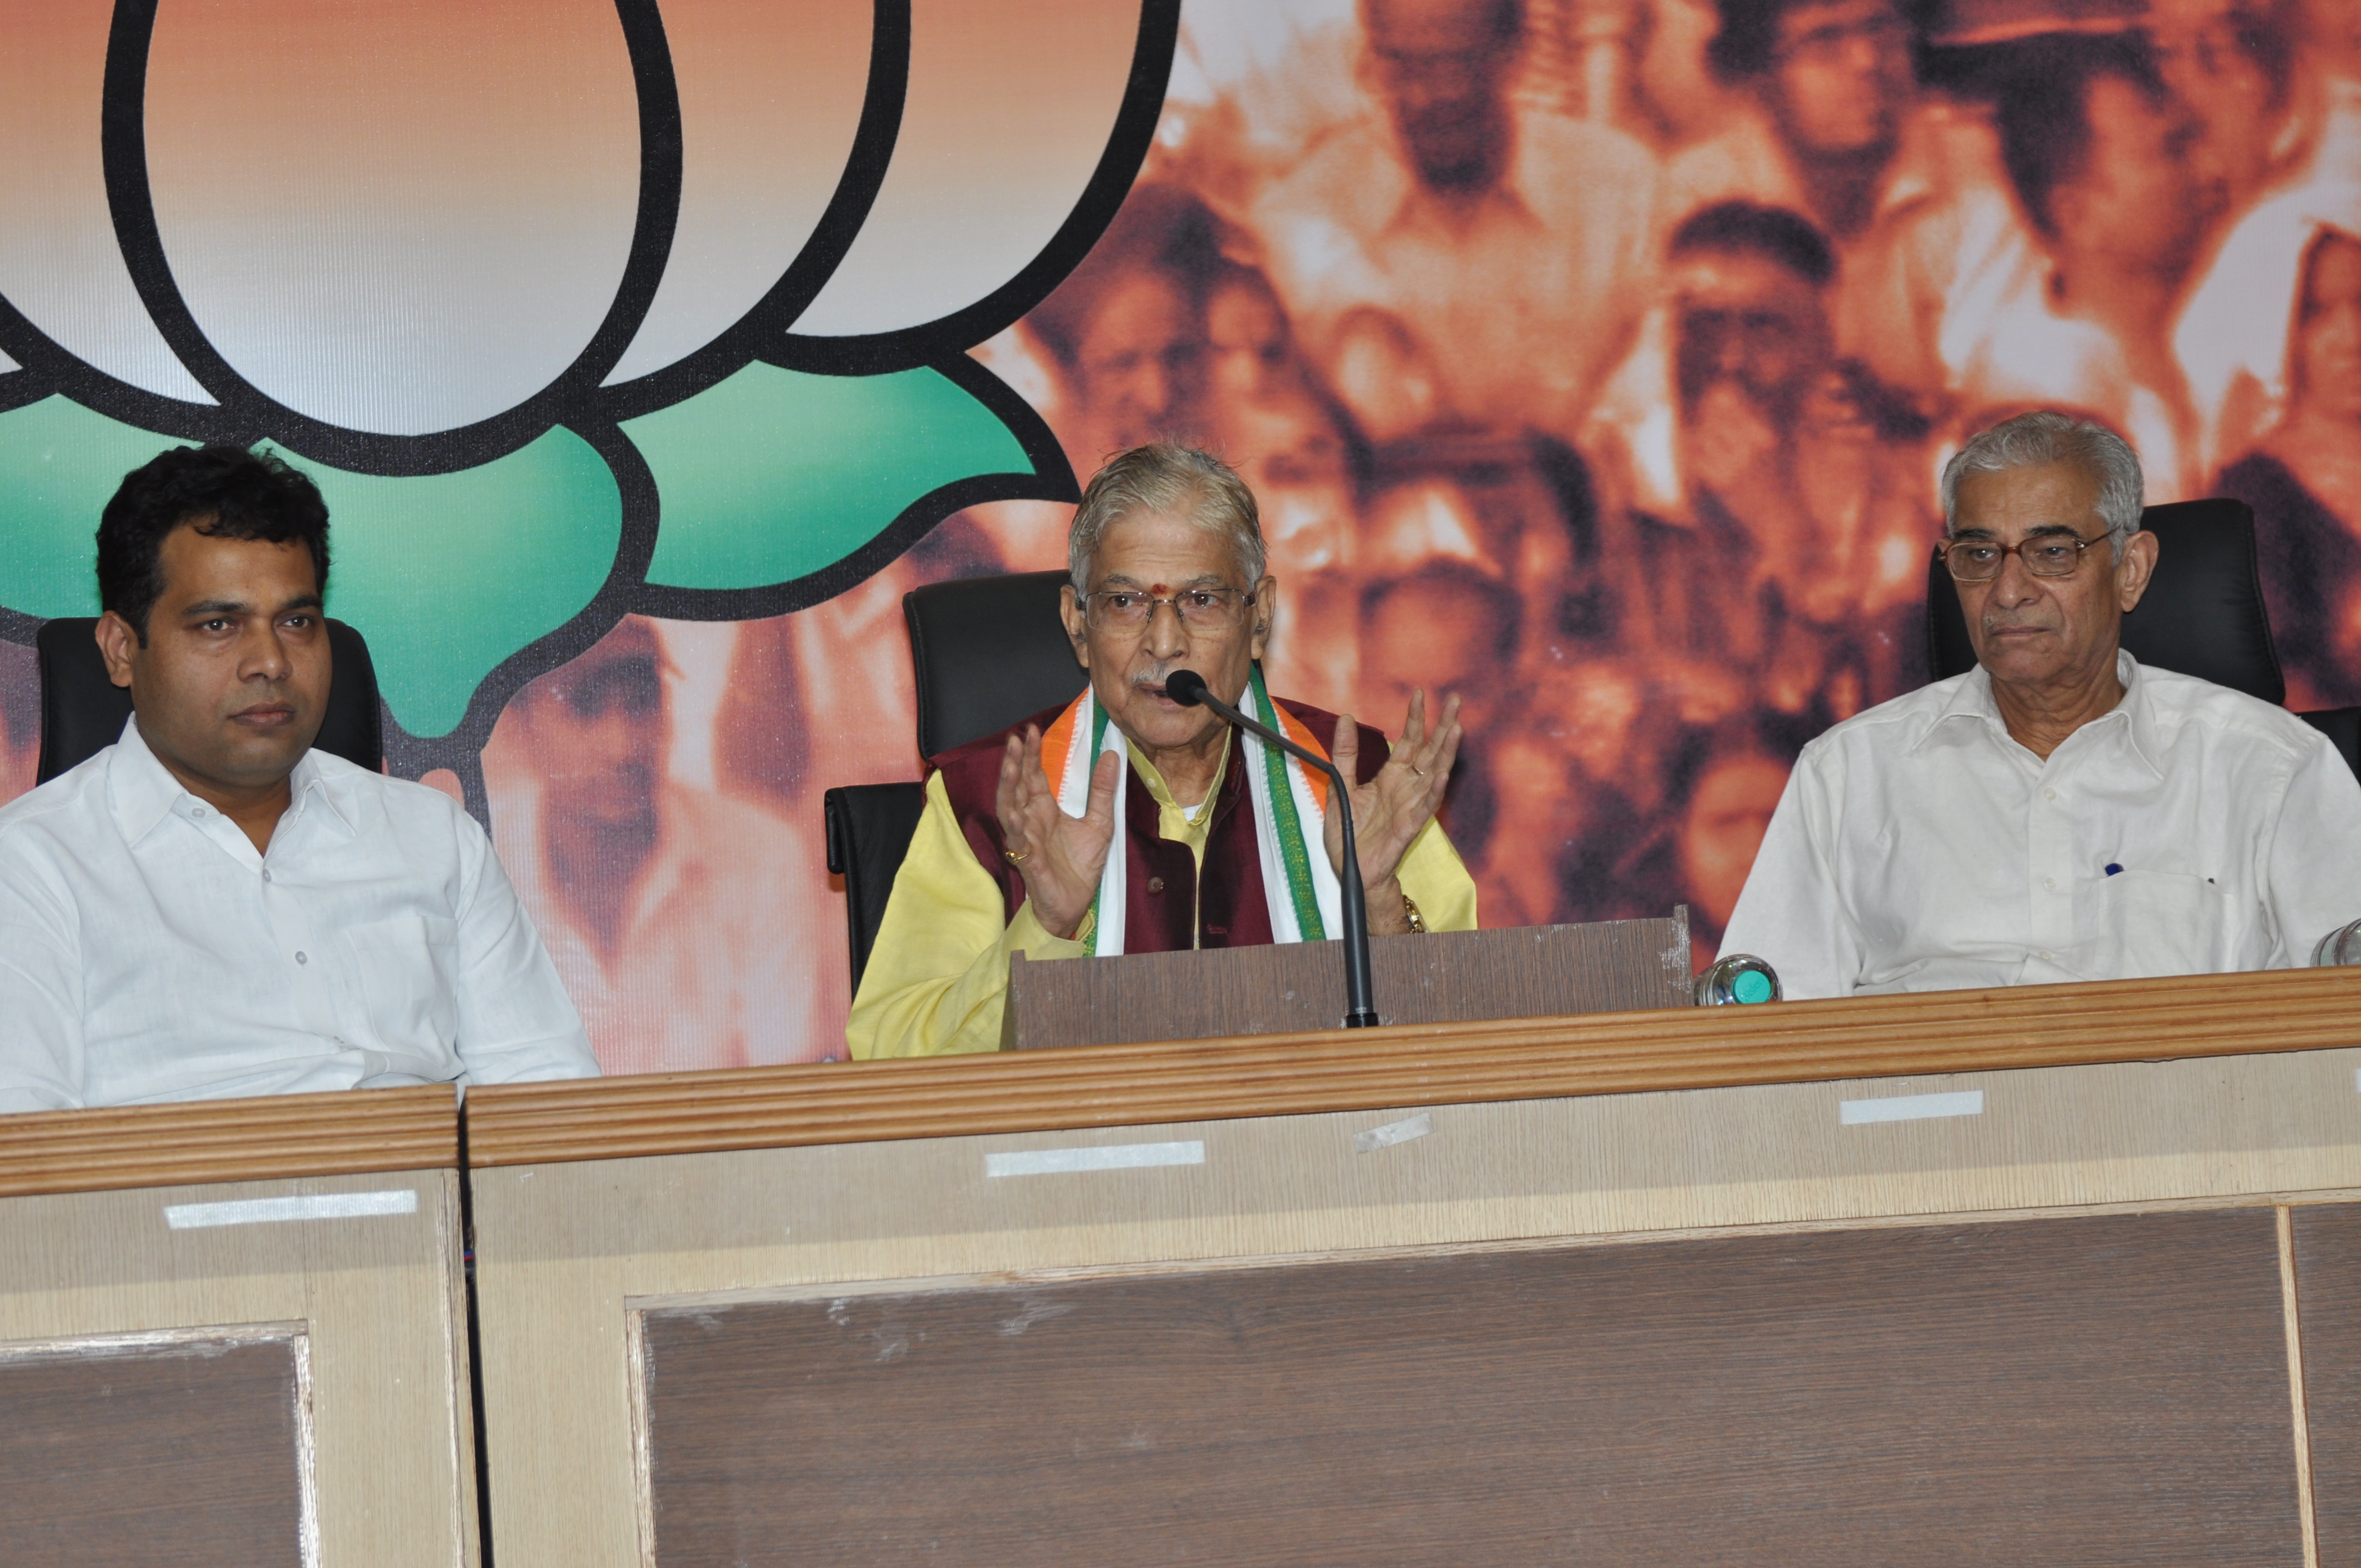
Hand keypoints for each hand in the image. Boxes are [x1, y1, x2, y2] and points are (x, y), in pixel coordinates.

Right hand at [993, 726, 1119, 940]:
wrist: (1075, 904)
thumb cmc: (1080, 867)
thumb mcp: (1100, 823)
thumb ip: (1103, 791)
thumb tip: (1111, 755)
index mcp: (1044, 809)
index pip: (1033, 776)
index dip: (1031, 754)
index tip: (1031, 731)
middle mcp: (1030, 820)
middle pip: (1017, 786)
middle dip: (1015, 762)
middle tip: (1017, 739)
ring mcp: (1025, 840)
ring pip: (1009, 809)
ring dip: (1008, 788)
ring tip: (1010, 766)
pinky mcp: (1027, 861)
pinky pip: (1018, 842)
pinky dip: (1016, 827)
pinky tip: (1016, 814)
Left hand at [1325, 689, 1460, 932]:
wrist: (1352, 870)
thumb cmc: (1350, 832)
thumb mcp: (1341, 785)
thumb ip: (1345, 754)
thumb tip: (1345, 717)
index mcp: (1392, 776)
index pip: (1409, 741)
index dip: (1416, 718)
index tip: (1421, 693)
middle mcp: (1407, 787)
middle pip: (1431, 751)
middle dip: (1443, 726)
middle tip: (1457, 700)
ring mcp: (1411, 806)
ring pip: (1435, 774)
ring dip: (1446, 752)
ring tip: (1456, 729)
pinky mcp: (1409, 827)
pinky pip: (1426, 806)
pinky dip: (1435, 789)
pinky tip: (1443, 773)